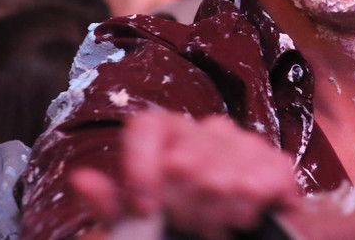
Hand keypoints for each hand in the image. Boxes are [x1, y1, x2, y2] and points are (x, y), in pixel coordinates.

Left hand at [72, 111, 301, 239]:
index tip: (146, 208)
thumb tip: (80, 179)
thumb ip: (110, 203)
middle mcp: (204, 130)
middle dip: (187, 194)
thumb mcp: (134, 222)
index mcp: (163, 134)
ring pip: (232, 158)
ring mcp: (243, 142)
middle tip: (188, 222)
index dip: (143, 166)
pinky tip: (246, 212)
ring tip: (217, 225)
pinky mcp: (275, 161)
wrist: (225, 238)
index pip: (147, 127)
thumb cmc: (174, 225)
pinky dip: (257, 193)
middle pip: (193, 148)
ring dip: (223, 198)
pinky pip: (270, 169)